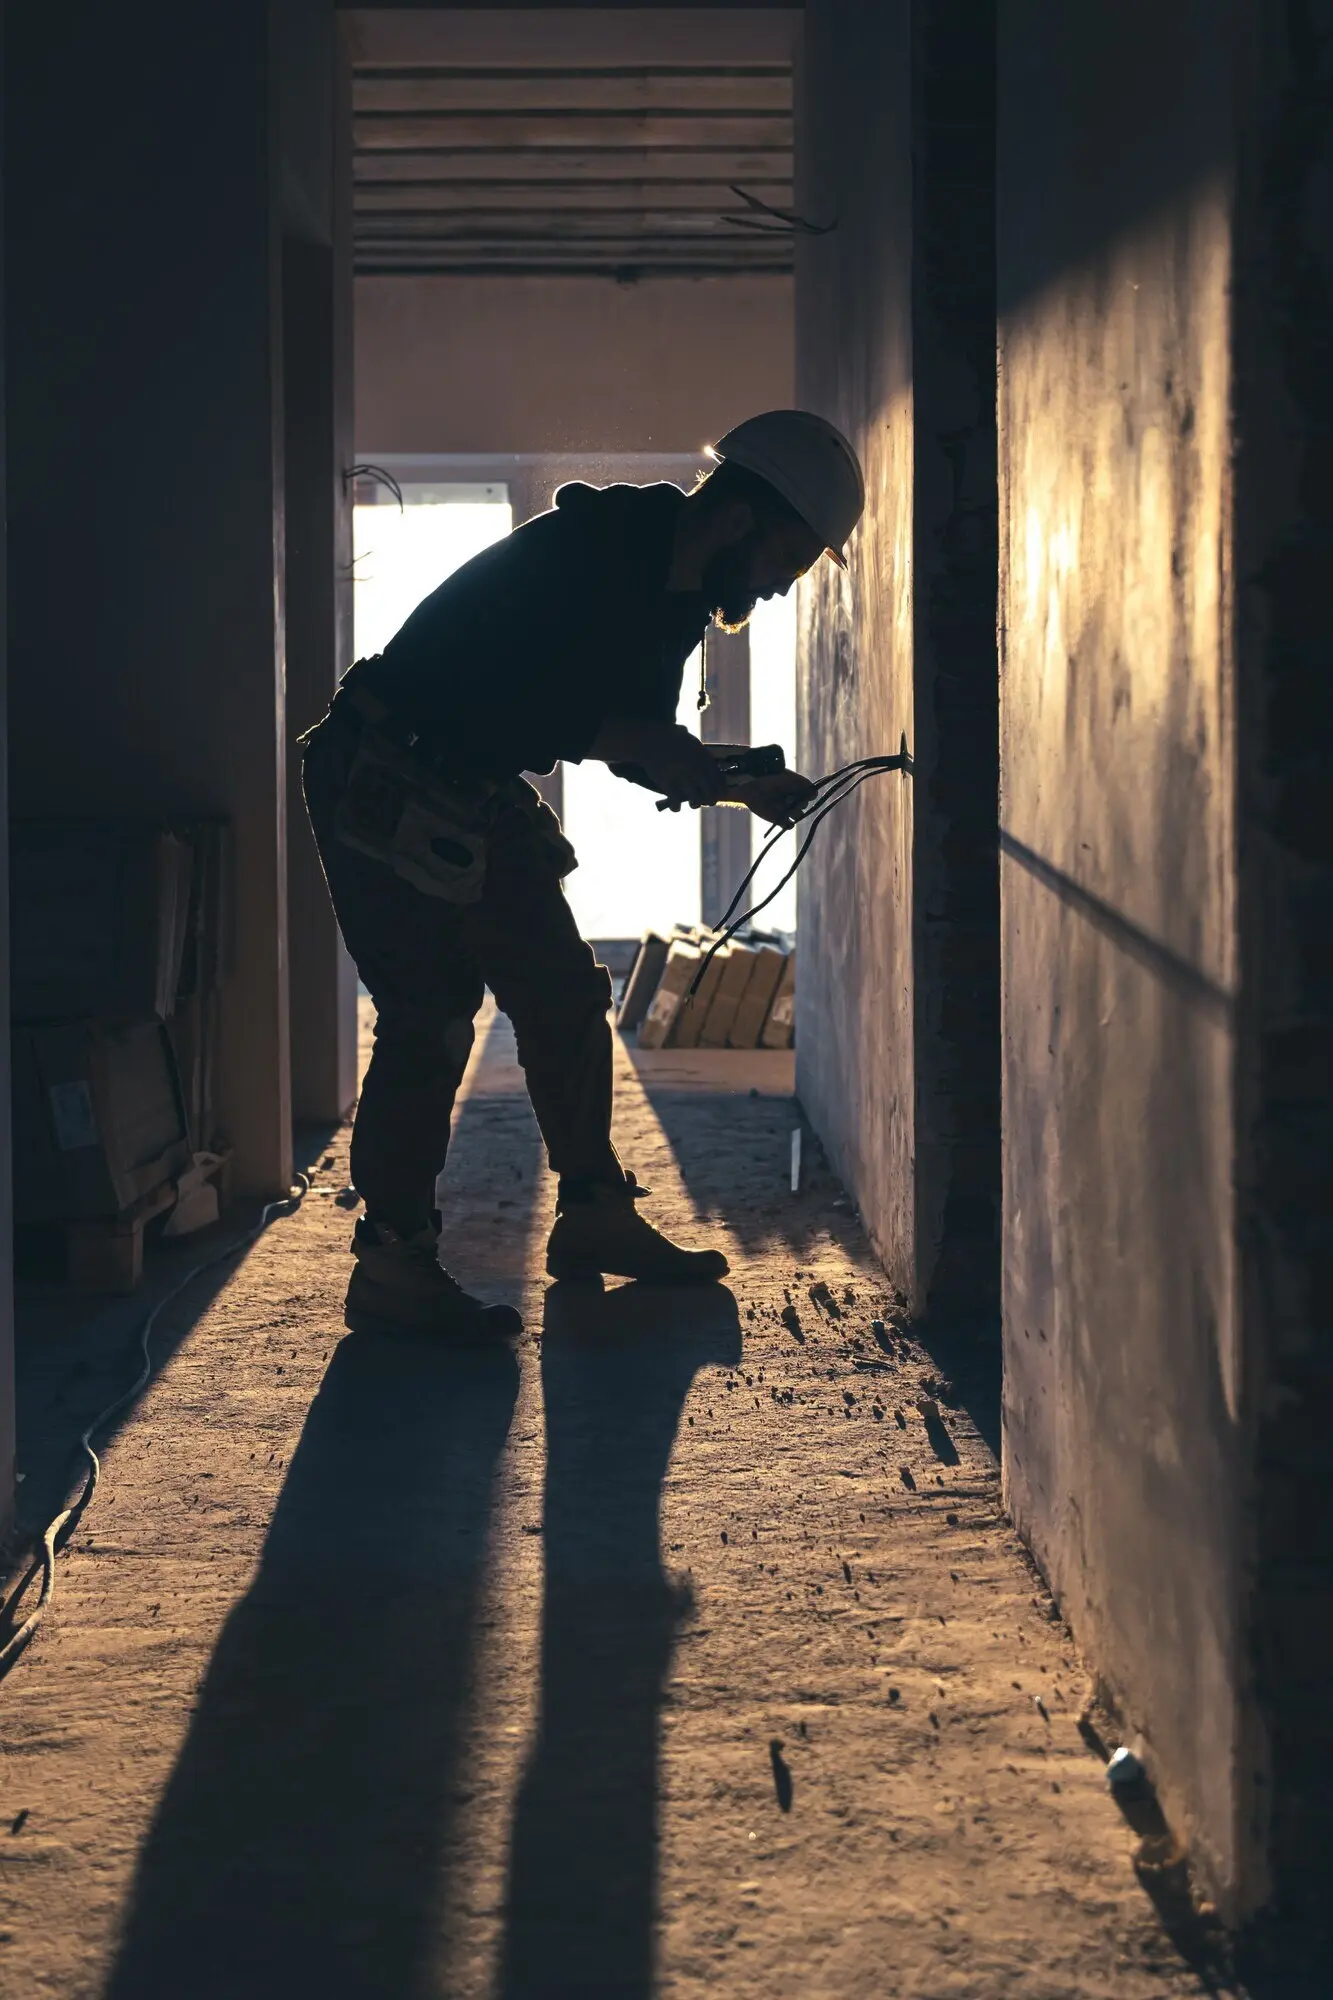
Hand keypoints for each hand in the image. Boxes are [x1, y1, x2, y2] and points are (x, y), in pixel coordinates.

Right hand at [590, 717, 723, 806]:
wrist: (651, 740)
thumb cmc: (669, 735)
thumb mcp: (690, 738)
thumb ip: (698, 747)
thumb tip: (702, 749)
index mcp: (705, 760)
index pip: (719, 780)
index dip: (720, 790)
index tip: (719, 794)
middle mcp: (698, 772)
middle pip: (709, 794)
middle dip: (709, 800)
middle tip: (706, 802)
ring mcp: (684, 780)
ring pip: (696, 801)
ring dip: (695, 804)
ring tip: (693, 805)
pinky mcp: (669, 786)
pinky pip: (676, 803)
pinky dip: (676, 807)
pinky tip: (676, 807)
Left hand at [722, 769, 818, 827]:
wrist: (752, 786)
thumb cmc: (770, 778)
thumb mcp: (789, 778)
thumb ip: (803, 784)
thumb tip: (815, 794)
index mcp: (797, 788)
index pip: (810, 794)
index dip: (808, 793)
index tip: (802, 790)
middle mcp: (793, 799)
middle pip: (806, 805)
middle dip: (798, 801)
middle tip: (787, 796)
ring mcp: (787, 810)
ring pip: (799, 815)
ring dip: (794, 811)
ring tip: (783, 804)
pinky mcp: (779, 820)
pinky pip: (789, 826)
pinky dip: (787, 823)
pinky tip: (782, 816)